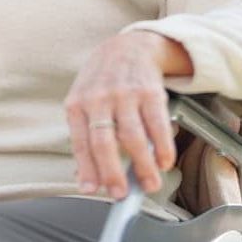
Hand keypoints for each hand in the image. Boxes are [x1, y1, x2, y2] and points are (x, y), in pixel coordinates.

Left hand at [64, 31, 189, 199]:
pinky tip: (164, 161)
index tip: (92, 190)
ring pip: (133, 138)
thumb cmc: (102, 82)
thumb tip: (86, 179)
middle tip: (122, 194)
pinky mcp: (149, 92)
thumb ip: (84, 137)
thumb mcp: (84, 101)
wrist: (127, 47)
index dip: (86, 169)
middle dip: (113, 173)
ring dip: (144, 166)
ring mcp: (124, 94)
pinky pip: (157, 125)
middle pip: (104, 142)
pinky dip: (163, 148)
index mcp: (77, 104)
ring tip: (150, 183)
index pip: (79, 142)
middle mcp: (98, 98)